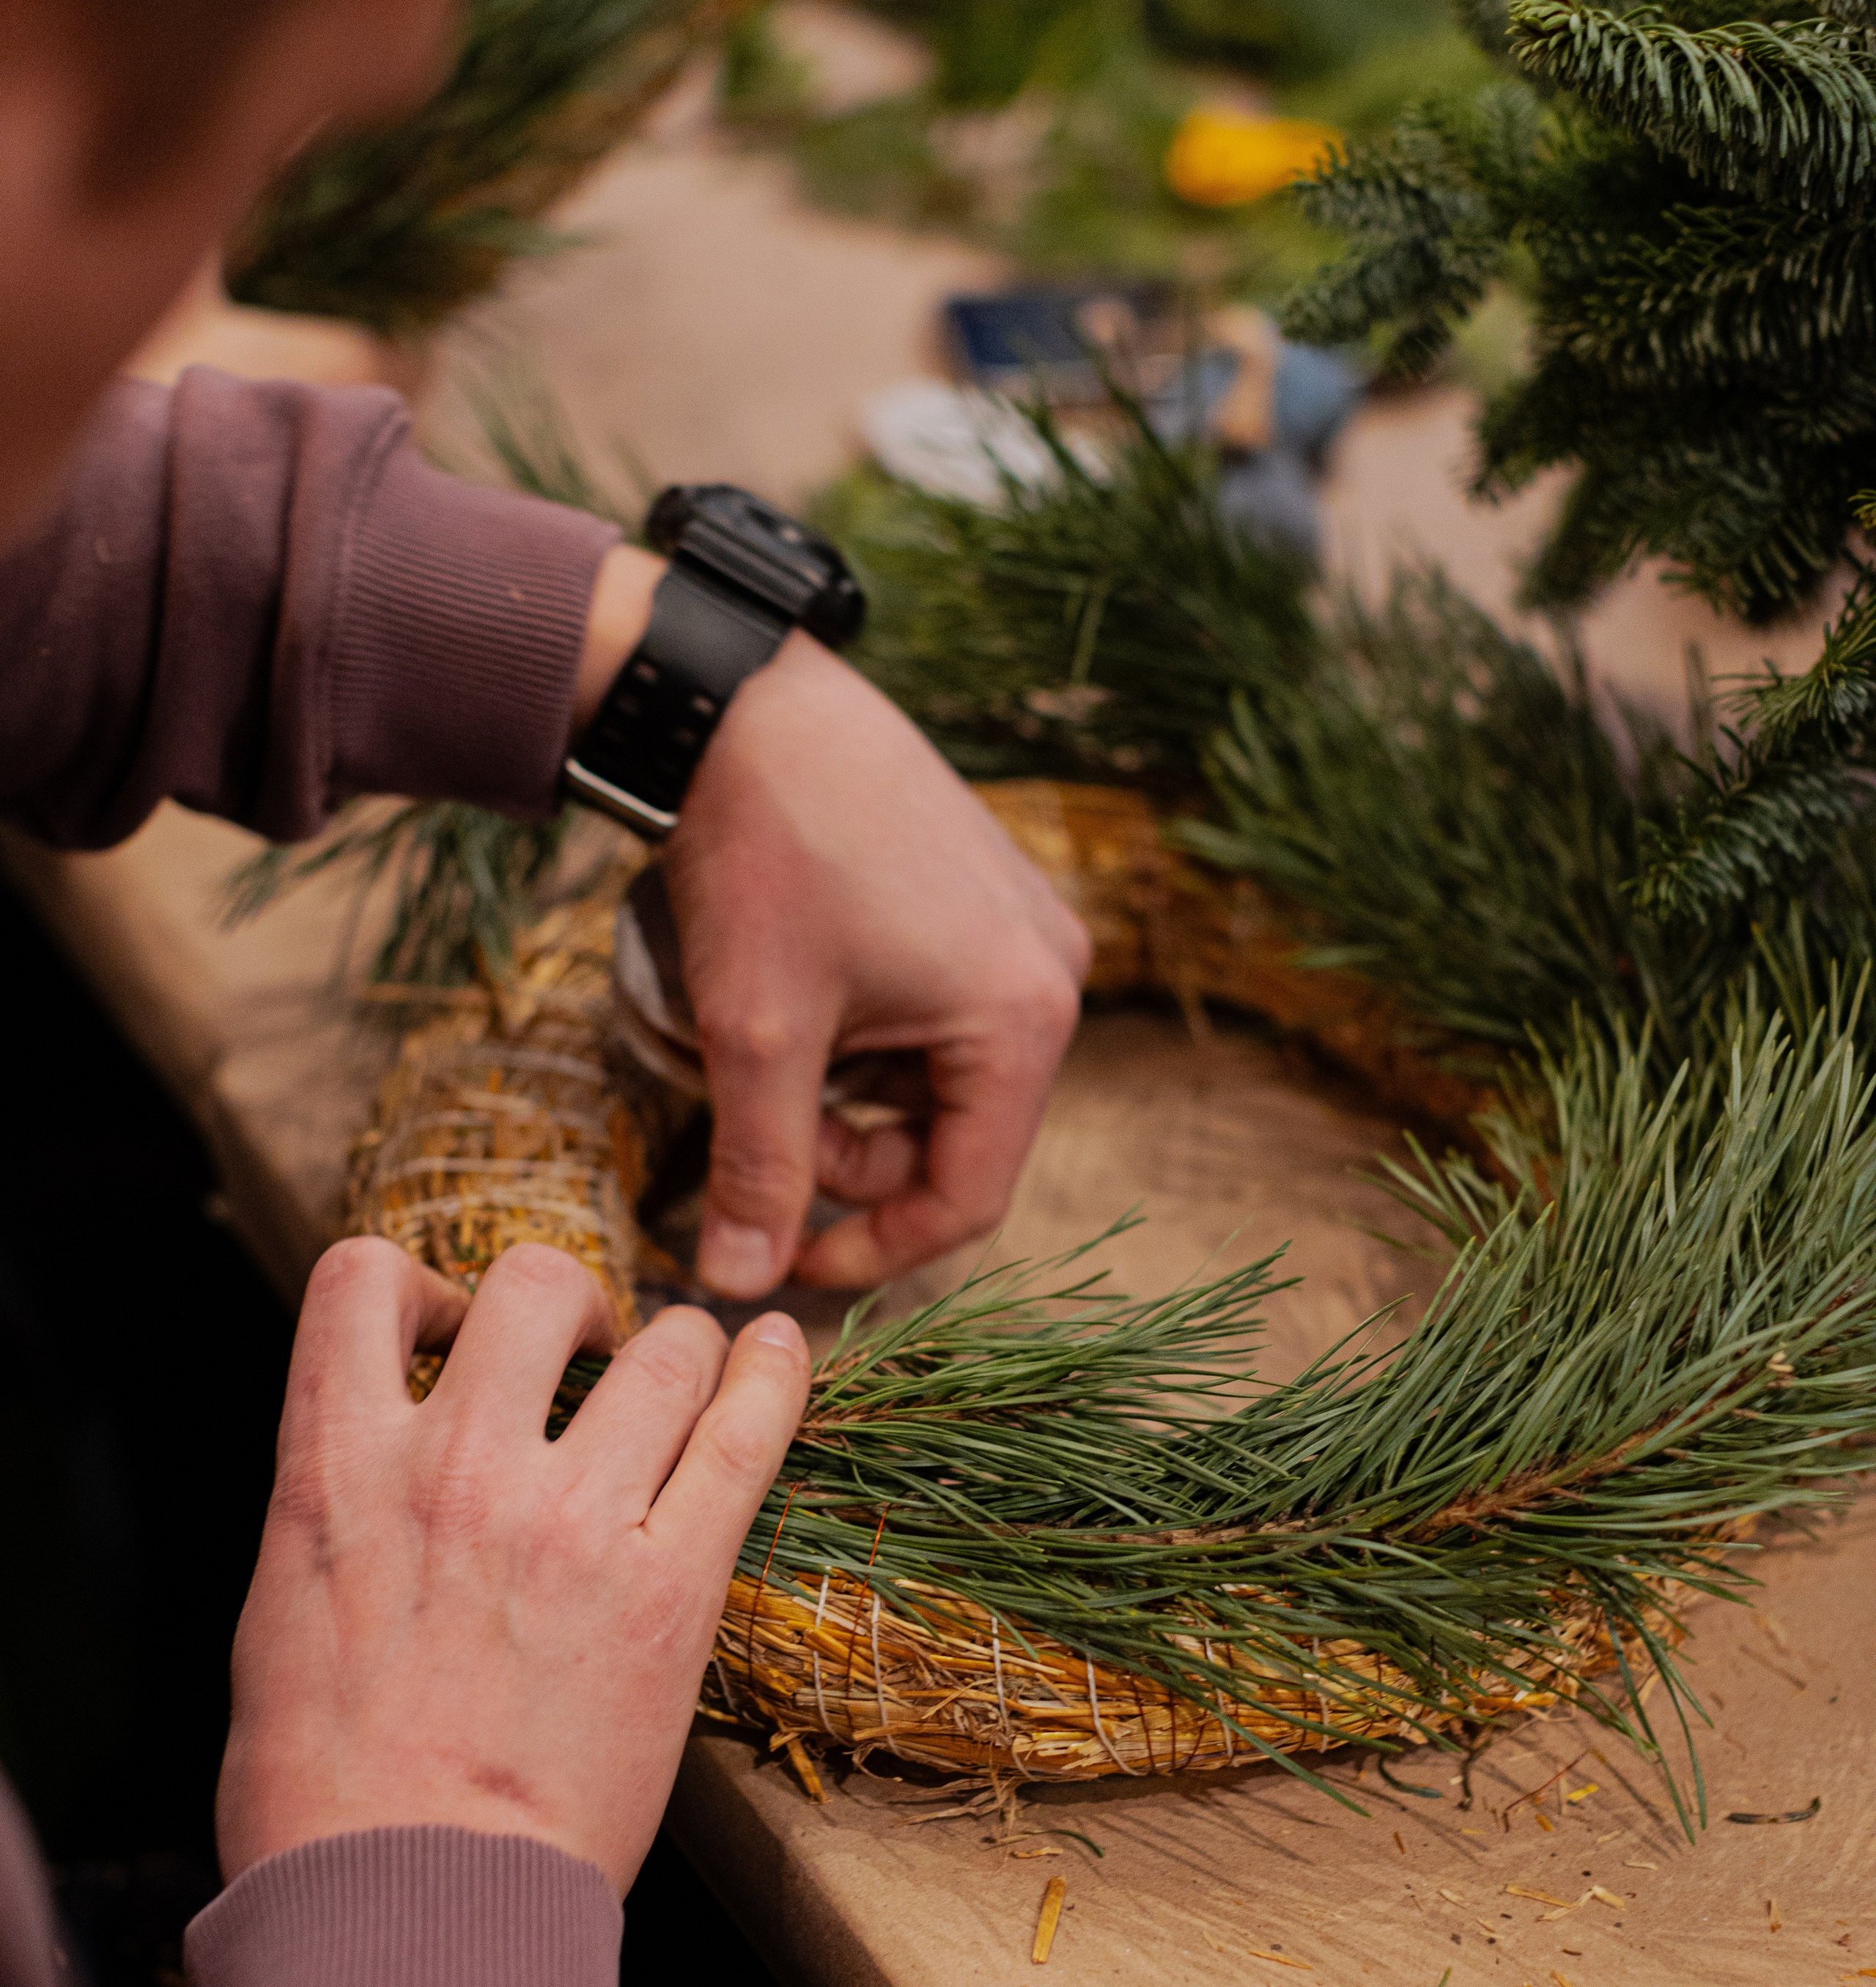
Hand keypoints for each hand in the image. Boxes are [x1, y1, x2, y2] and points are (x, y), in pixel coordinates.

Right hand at [216, 1237, 808, 1895]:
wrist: (409, 1907)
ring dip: (680, 1347)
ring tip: (687, 1377)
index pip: (359, 1279)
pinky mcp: (669, 1584)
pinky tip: (779, 1354)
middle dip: (571, 1303)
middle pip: (536, 1282)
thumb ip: (341, 1515)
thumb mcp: (282, 1618)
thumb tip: (378, 1472)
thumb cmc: (326, 1796)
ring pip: (664, 1344)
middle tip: (585, 1357)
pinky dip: (773, 1376)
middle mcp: (455, 1466)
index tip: (450, 1330)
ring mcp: (571, 1519)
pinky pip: (746, 1433)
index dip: (416, 1283)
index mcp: (335, 1472)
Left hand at [662, 637, 1089, 1294]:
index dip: (870, 1250)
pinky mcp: (986, 898)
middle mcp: (1054, 976)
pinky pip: (939, 1016)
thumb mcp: (755, 1033)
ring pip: (939, 1081)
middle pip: (956, 1139)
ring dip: (852, 1095)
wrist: (740, 701)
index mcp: (1025, 1018)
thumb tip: (735, 1285)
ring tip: (770, 1039)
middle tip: (756, 1123)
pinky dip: (867, 1037)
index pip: (967, 1197)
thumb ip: (759, 1171)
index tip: (780, 1258)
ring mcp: (1026, 930)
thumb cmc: (763, 858)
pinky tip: (803, 991)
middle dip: (852, 1157)